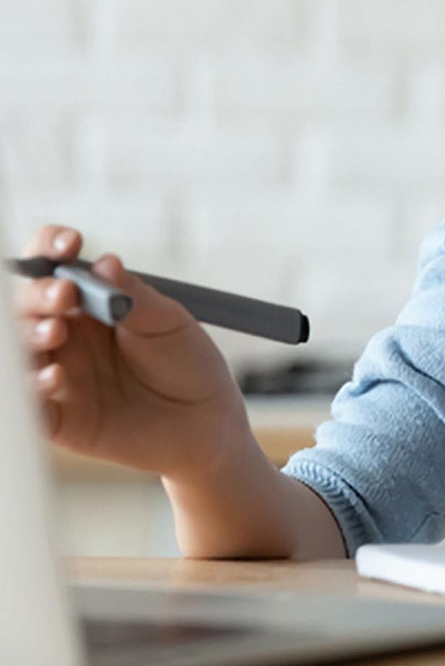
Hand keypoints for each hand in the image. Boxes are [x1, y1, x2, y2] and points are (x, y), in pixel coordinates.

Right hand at [13, 224, 247, 481]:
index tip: (68, 244)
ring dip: (29, 336)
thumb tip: (105, 264)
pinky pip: (30, 405)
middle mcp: (66, 336)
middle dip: (38, 294)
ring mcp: (59, 375)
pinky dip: (32, 389)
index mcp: (88, 304)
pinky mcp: (60, 418)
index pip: (54, 268)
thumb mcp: (168, 323)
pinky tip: (53, 376)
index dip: (50, 249)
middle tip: (63, 295)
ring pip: (19, 353)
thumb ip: (134, 296)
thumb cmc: (187, 364)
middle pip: (27, 306)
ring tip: (55, 331)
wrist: (205, 421)